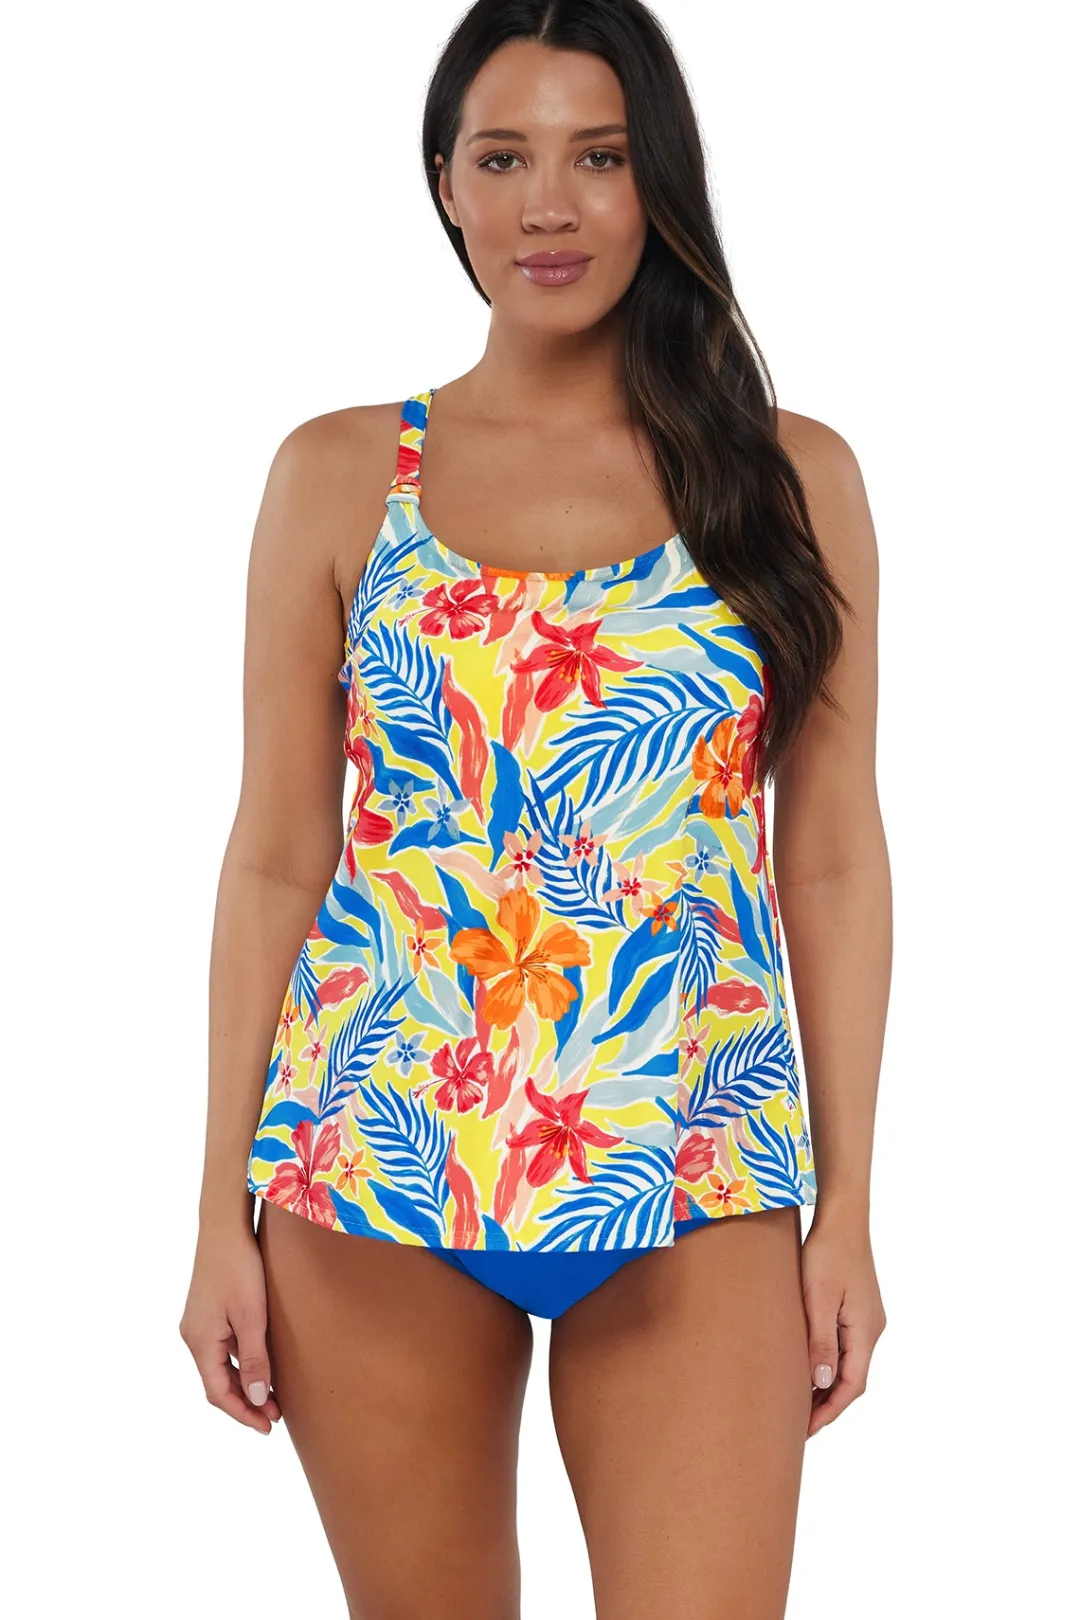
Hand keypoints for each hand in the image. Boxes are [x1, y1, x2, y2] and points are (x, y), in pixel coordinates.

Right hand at [179, 1223, 281, 1434]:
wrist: (224, 1226)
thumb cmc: (239, 1268)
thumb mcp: (252, 1317)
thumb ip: (254, 1360)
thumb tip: (257, 1400)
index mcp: (200, 1343)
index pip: (218, 1394)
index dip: (243, 1414)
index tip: (267, 1428)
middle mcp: (193, 1337)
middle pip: (217, 1383)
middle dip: (245, 1402)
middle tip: (275, 1416)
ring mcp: (198, 1324)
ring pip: (220, 1366)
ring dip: (244, 1383)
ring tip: (273, 1396)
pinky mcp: (206, 1311)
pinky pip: (222, 1348)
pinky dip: (240, 1363)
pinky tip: (260, 1363)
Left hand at [800, 1206, 885, 1437]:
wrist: (842, 1217)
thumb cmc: (827, 1252)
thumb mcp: (818, 1298)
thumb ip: (821, 1340)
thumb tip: (824, 1382)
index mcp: (866, 1331)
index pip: (852, 1385)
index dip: (830, 1410)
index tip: (806, 1430)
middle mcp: (872, 1329)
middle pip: (853, 1379)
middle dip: (828, 1404)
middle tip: (799, 1424)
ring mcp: (866, 1318)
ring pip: (849, 1363)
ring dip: (828, 1384)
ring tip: (799, 1402)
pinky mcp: (857, 1308)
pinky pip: (846, 1346)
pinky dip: (829, 1363)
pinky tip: (809, 1365)